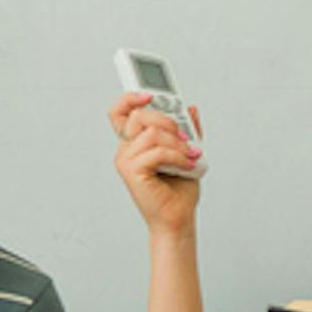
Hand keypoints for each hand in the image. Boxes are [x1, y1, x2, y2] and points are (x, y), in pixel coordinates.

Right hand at [104, 91, 204, 233]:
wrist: (178, 218)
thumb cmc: (179, 189)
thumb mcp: (187, 151)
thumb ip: (187, 129)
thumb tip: (191, 109)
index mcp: (134, 142)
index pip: (120, 112)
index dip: (130, 98)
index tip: (150, 94)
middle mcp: (126, 149)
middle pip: (139, 115)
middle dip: (167, 120)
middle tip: (185, 136)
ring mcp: (126, 160)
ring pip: (151, 132)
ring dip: (176, 143)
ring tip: (189, 155)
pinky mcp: (131, 171)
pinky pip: (156, 151)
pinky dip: (177, 156)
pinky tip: (186, 164)